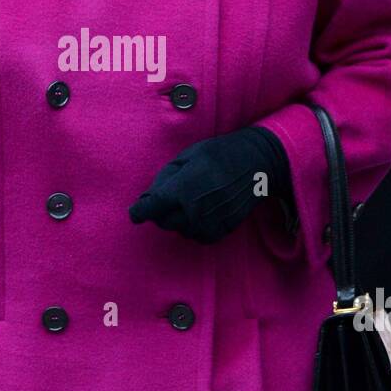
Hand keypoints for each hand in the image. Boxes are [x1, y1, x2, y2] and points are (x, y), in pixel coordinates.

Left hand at [129, 125, 289, 243]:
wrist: (256, 164)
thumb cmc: (218, 154)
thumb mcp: (187, 157)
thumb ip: (165, 179)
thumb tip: (148, 198)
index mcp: (183, 189)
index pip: (151, 209)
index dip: (139, 212)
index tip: (135, 214)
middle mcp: (194, 211)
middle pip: (163, 222)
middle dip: (161, 211)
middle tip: (171, 195)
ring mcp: (209, 223)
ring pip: (179, 230)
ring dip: (178, 218)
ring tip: (193, 198)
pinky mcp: (220, 231)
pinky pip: (196, 236)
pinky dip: (194, 226)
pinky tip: (202, 209)